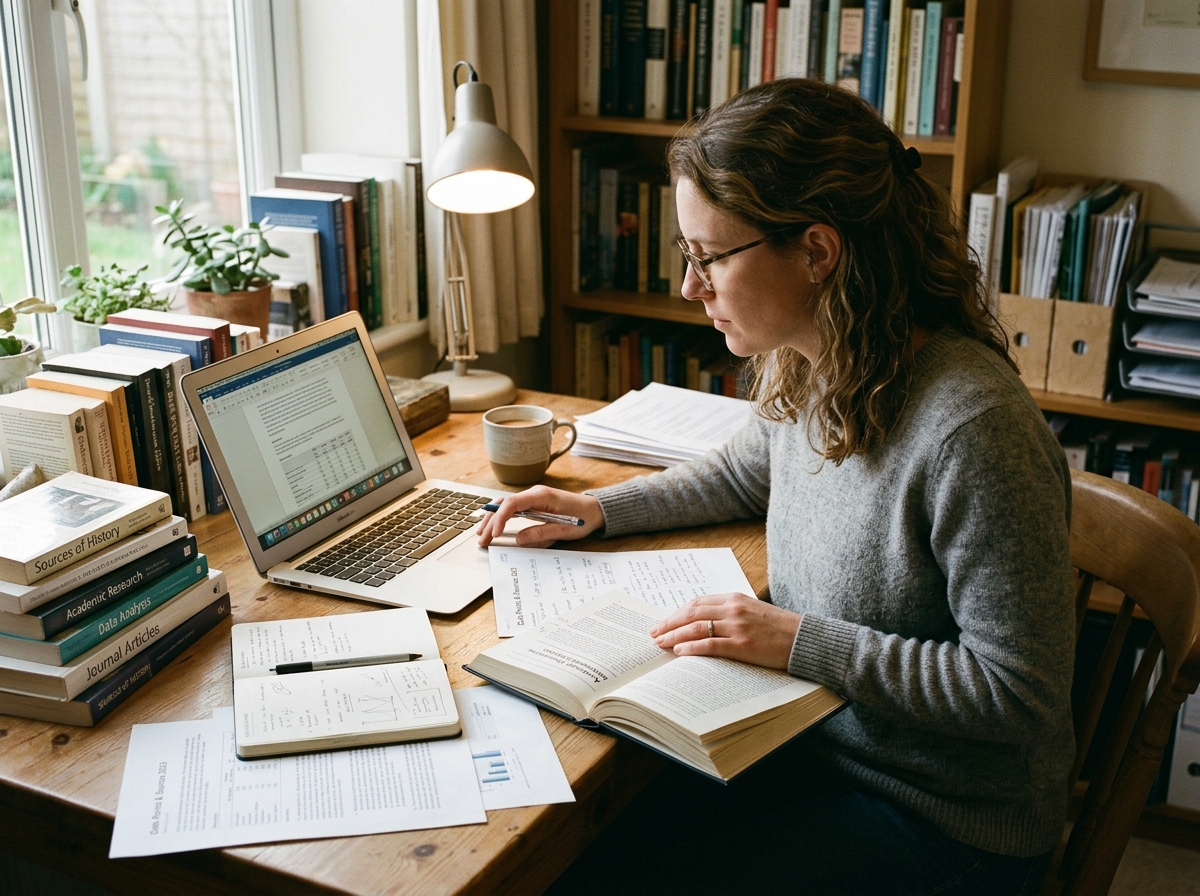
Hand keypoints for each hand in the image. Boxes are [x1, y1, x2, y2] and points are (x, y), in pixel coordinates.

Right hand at [476, 485, 604, 548]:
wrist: (594, 509)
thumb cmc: (582, 518)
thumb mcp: (564, 530)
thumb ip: (541, 534)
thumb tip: (518, 540)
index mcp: (541, 496)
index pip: (512, 504)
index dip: (500, 519)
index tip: (495, 534)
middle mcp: (534, 493)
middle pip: (504, 504)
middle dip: (491, 522)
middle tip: (482, 539)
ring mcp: (532, 497)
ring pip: (505, 505)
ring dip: (493, 519)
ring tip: (482, 534)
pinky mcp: (533, 503)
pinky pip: (512, 508)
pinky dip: (501, 517)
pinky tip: (492, 526)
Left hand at [651, 593, 801, 669]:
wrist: (803, 639)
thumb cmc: (779, 628)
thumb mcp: (753, 611)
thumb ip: (730, 612)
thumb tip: (703, 622)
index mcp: (735, 598)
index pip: (697, 602)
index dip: (677, 613)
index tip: (664, 621)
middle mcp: (733, 609)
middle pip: (691, 613)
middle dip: (669, 623)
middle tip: (654, 633)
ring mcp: (737, 627)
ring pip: (696, 628)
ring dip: (674, 635)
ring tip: (660, 643)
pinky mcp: (742, 645)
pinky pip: (710, 645)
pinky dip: (691, 648)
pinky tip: (680, 652)